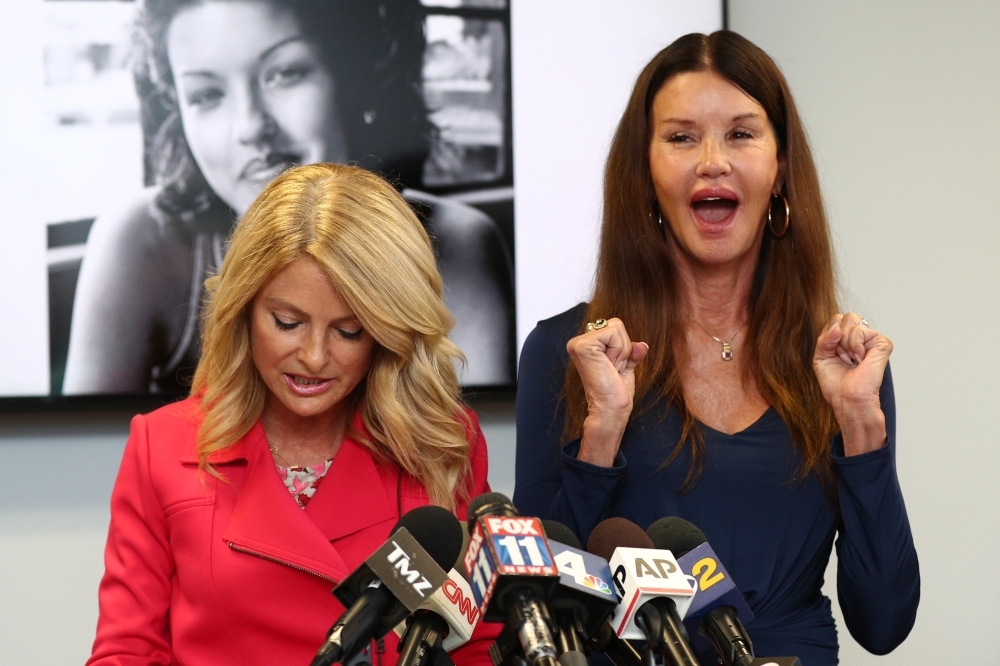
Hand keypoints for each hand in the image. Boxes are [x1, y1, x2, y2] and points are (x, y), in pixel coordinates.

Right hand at [566, 317, 648, 466]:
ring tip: (611, 368)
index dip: (623, 347)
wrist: (611, 409)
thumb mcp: (626, 367)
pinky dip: (618, 350)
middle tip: (613, 368)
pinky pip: (613, 333)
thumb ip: (631, 352)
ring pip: (616, 327)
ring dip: (621, 350)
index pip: (614, 327)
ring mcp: (578, 343)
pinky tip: (609, 366)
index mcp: (586, 345)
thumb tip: (642, 345)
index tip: (615, 367)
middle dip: (623, 347)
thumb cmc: (616, 393)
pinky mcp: (582, 346)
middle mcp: (578, 342)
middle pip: (615, 324)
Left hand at [813, 313, 891, 454]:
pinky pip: (861, 330)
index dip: (828, 336)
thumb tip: (837, 327)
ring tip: (852, 359)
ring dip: (845, 343)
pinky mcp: (882, 343)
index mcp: (846, 339)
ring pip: (852, 320)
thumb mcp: (821, 357)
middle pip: (844, 316)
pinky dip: (855, 345)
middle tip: (842, 357)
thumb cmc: (836, 384)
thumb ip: (824, 339)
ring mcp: (872, 339)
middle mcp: (860, 337)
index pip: (835, 320)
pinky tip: (860, 359)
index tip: (833, 355)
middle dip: (836, 337)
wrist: (847, 399)